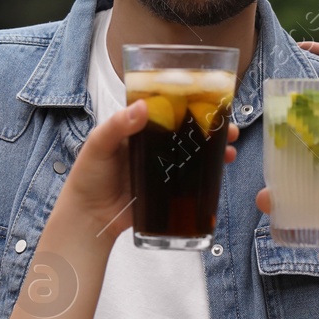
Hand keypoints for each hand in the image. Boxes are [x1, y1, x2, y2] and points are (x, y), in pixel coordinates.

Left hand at [64, 101, 238, 240]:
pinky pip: (190, 180)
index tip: (210, 102)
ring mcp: (162, 167)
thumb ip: (118, 126)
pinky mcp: (167, 189)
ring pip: (193, 154)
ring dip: (214, 150)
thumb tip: (142, 107)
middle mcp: (153, 144)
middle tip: (228, 129)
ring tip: (230, 151)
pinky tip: (220, 172)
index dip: (190, 104)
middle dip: (210, 128)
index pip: (168, 110)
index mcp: (138, 128)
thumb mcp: (98, 145)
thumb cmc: (89, 176)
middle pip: (187, 131)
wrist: (89, 217)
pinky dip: (207, 175)